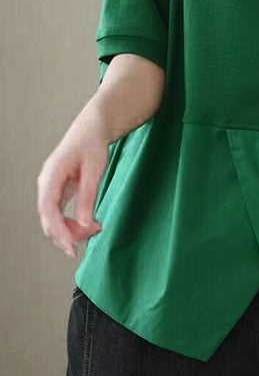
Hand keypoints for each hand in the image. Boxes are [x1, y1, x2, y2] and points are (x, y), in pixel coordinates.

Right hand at [37, 105, 107, 257]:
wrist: (91, 129)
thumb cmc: (93, 144)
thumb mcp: (95, 169)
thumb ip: (88, 195)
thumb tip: (85, 223)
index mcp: (52, 175)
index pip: (48, 209)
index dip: (58, 230)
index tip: (71, 246)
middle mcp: (46, 183)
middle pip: (48, 218)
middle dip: (67, 234)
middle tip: (90, 238)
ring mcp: (50, 188)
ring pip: (53, 219)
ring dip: (70, 230)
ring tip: (95, 229)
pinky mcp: (57, 192)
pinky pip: (59, 214)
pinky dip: (71, 223)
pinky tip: (88, 225)